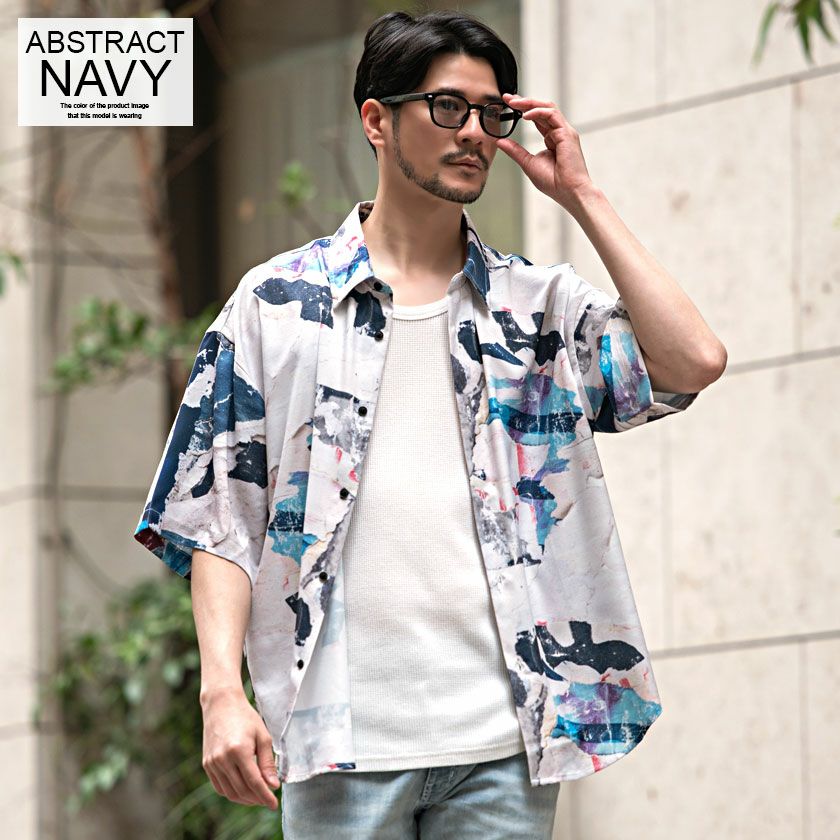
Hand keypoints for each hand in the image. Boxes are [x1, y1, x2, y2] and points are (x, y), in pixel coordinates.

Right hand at [201, 688, 279, 809]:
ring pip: (230, 792)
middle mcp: (223, 759)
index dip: (265, 796)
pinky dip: (232, 793)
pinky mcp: (207, 764)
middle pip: (242, 790)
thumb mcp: (262, 736)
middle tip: (268, 799)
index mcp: (239, 750)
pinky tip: (243, 790)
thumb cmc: (246, 717)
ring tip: (258, 797)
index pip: (254, 782)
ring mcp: (212, 763)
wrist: (221, 704)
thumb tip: (273, 785)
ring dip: (245, 799)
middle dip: (257, 799)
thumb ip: (267, 762)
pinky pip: (219, 787)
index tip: (274, 805)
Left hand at [494, 93, 593, 212]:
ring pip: (548, 108)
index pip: (537, 118)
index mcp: (552, 139)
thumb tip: (501, 142)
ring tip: (514, 103)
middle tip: (507, 98)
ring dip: (530, 103)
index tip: (508, 103)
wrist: (569, 192)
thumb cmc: (554, 182)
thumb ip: (516, 151)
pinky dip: (538, 112)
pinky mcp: (567, 134)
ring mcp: (565, 132)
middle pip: (542, 109)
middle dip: (524, 101)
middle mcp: (559, 132)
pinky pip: (552, 115)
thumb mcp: (528, 163)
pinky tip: (525, 115)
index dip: (523, 108)